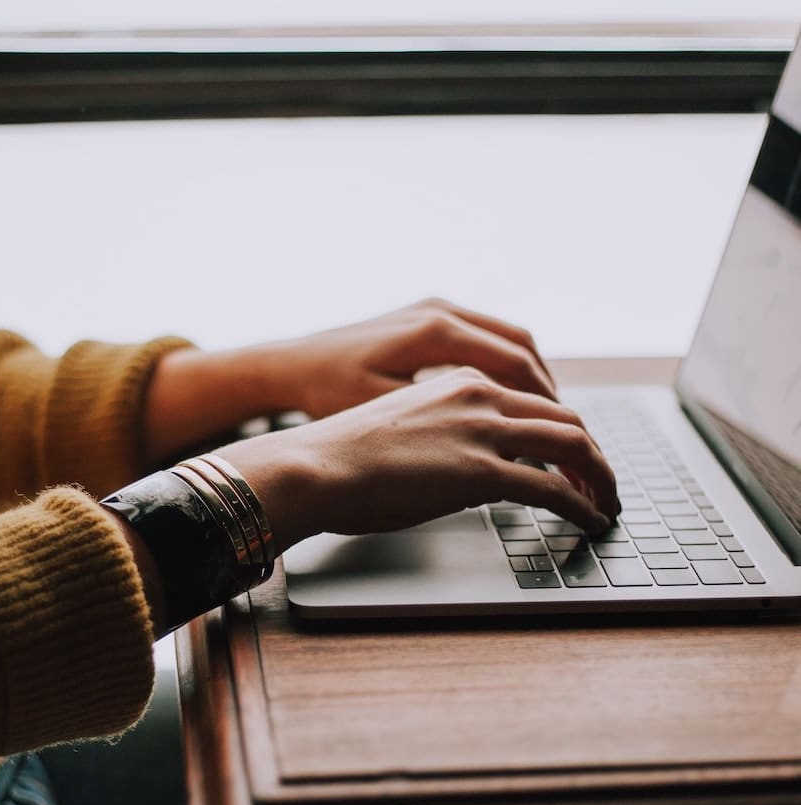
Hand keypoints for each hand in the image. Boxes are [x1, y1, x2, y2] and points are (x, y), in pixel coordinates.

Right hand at [216, 367, 617, 552]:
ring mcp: (482, 430)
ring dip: (599, 477)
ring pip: (573, 445)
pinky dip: (582, 504)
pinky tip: (590, 520)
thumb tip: (462, 471)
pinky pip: (554, 488)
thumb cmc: (341, 455)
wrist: (314, 465)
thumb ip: (443, 437)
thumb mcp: (401, 429)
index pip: (532, 400)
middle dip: (593, 454)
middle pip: (565, 417)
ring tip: (607, 503)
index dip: (563, 430)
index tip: (572, 457)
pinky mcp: (481, 471)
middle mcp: (479, 395)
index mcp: (459, 381)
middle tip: (603, 482)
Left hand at [270, 298, 557, 418]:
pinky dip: (505, 365)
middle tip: (565, 428)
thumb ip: (443, 422)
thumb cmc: (328, 392)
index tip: (562, 434)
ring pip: (506, 338)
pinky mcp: (425, 316)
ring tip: (544, 415)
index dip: (545, 402)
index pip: (514, 364)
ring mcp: (433, 309)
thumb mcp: (385, 412)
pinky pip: (484, 336)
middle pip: (520, 346)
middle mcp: (440, 311)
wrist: (290, 365)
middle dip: (547, 389)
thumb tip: (499, 443)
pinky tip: (507, 397)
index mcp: (434, 332)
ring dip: (530, 375)